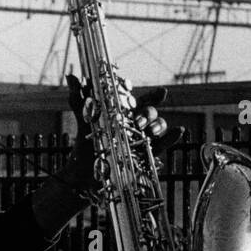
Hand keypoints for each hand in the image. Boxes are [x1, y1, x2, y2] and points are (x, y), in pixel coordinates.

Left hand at [58, 77, 184, 191]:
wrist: (85, 172)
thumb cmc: (86, 143)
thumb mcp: (84, 121)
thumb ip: (80, 100)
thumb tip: (72, 77)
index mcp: (124, 112)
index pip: (141, 99)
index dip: (154, 95)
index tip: (162, 92)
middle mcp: (136, 123)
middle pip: (150, 112)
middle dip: (148, 113)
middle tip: (137, 122)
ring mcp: (142, 138)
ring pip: (158, 126)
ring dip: (158, 125)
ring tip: (149, 131)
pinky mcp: (145, 154)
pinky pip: (162, 145)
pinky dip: (172, 137)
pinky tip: (178, 131)